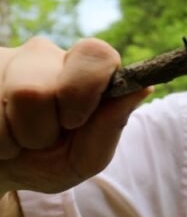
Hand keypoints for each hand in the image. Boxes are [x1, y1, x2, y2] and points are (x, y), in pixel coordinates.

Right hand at [0, 37, 149, 193]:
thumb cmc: (45, 162)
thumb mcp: (82, 159)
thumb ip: (110, 127)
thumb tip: (143, 88)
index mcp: (82, 72)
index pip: (97, 54)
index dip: (85, 89)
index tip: (74, 122)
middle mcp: (45, 57)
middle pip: (46, 86)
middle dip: (42, 127)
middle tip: (41, 139)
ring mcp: (5, 60)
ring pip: (19, 95)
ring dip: (16, 135)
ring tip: (16, 139)